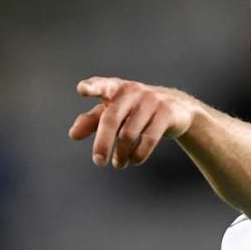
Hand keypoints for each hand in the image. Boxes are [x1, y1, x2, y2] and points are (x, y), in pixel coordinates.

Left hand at [70, 76, 200, 167]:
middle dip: (103, 143)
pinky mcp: (167, 113)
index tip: (82, 90)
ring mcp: (151, 100)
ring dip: (121, 154)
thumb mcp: (114, 113)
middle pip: (112, 119)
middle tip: (98, 162)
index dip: (92, 87)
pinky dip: (138, 155)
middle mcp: (132, 91)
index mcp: (116, 88)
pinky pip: (148, 139)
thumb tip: (73, 134)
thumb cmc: (136, 110)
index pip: (102, 85)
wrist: (177, 109)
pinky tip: (133, 161)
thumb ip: (92, 121)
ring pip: (129, 134)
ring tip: (118, 164)